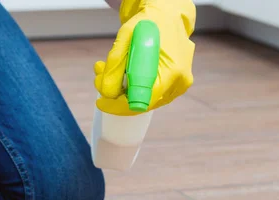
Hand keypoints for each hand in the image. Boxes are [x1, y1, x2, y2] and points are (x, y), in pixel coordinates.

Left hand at [95, 0, 195, 115]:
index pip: (141, 100)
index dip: (118, 105)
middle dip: (116, 93)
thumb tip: (107, 93)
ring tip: (107, 70)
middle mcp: (179, 81)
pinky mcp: (175, 86)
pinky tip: (122, 73)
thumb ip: (115, 66)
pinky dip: (132, 87)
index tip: (100, 102)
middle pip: (142, 102)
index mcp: (172, 69)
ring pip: (144, 99)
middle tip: (99, 78)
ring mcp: (179, 85)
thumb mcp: (126, 37)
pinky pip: (150, 94)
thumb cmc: (148, 22)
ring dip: (122, 89)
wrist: (168, 15)